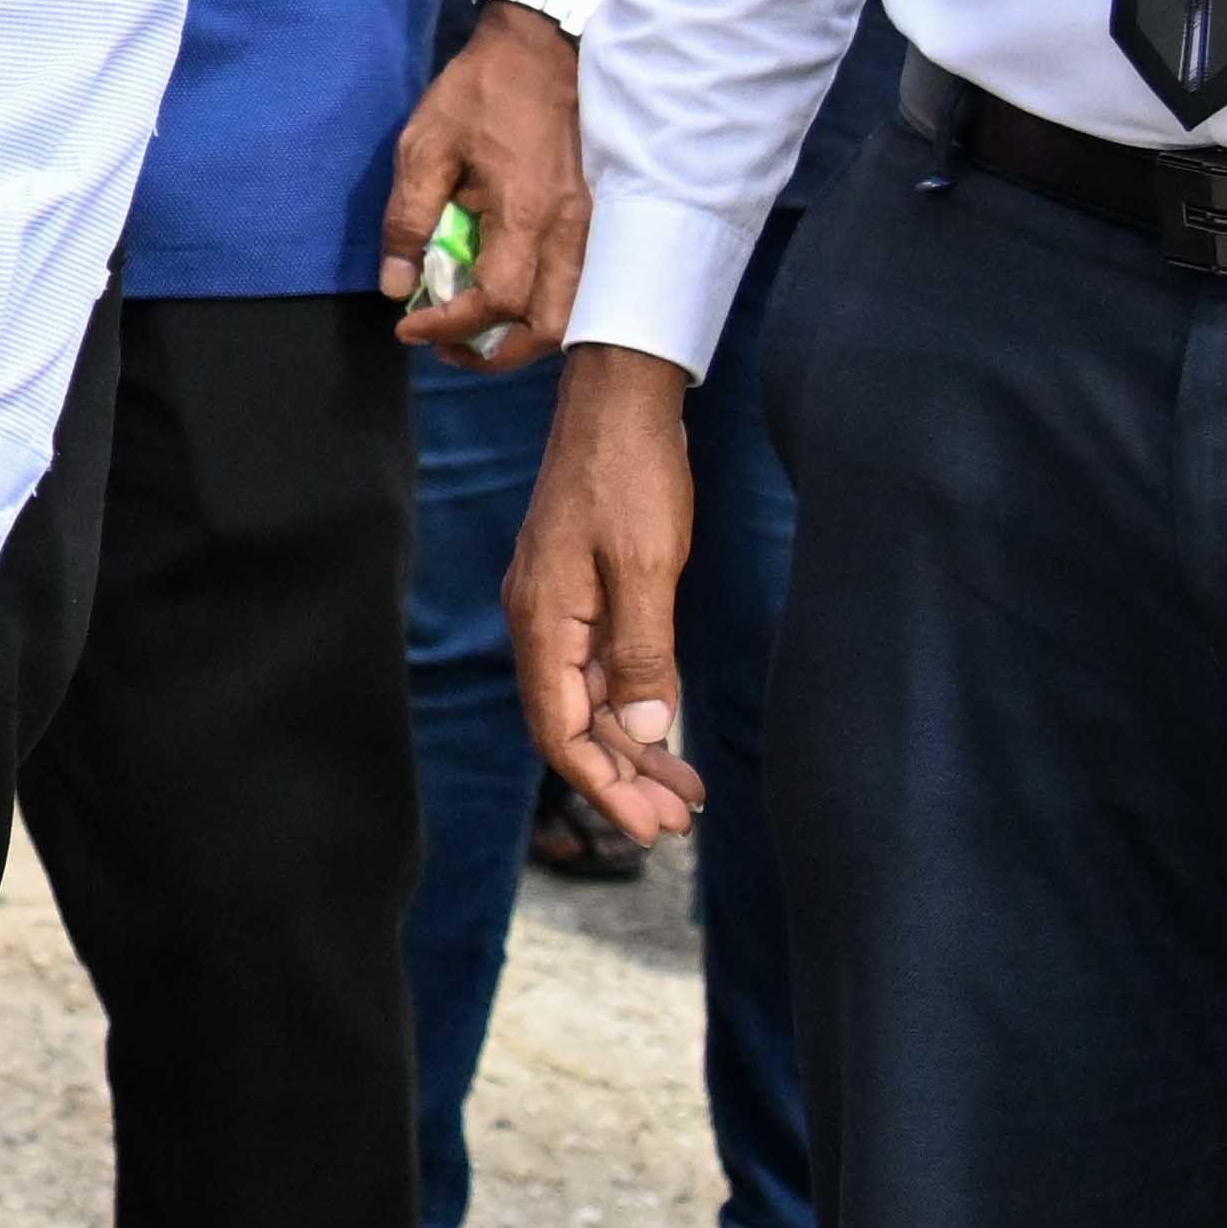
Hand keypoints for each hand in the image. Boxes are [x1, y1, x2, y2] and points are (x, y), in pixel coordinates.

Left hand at [379, 7, 585, 359]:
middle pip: (549, 327)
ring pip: (574, 314)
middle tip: (445, 346)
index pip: (498, 301)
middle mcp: (572, 229)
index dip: (451, 327)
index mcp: (527, 212)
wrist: (544, 48)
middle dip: (495, 352)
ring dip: (523, 337)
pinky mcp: (599, 219)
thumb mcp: (424, 147)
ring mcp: (594, 227)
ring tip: (472, 330)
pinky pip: (582, 286)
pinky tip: (506, 298)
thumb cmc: (480, 93)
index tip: (408, 326)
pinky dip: (544, 309)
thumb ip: (408, 220)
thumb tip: (395, 286)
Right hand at [509, 341, 707, 846]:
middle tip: (678, 822)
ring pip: (591, 700)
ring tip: (685, 793)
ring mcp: (560, 607)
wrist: (620, 402)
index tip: (647, 825)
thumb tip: (641, 732)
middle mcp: (541, 620)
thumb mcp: (644, 567)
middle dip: (623, 777)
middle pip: (573, 723)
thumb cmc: (631, 476)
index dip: (601, 783)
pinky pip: (602, 669)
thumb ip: (641, 653)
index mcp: (543, 618)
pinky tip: (665, 730)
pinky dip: (635, 707)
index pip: (559, 728)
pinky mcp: (583, 593)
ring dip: (633, 749)